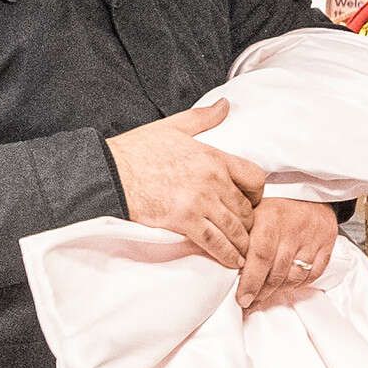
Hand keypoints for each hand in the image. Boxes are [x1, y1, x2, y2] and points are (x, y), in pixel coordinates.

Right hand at [106, 100, 264, 269]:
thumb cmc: (137, 151)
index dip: (257, 193)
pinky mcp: (185, 221)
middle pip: (246, 207)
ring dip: (241, 242)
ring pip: (235, 228)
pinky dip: (227, 254)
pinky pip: (215, 242)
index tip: (251, 201)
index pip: (254, 177)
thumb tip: (225, 105)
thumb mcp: (173, 127)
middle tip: (244, 230)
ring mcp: (200, 201)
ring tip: (242, 251)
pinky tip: (231, 261)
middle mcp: (212, 180)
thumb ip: (203, 118)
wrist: (109, 173)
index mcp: (213, 157)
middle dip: (248, 221)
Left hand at [235, 197, 341, 311]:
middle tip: (249, 302)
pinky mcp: (327, 244)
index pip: (260, 257)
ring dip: (278, 290)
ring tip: (265, 296)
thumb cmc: (276, 205)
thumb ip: (241, 235)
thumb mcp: (253, 211)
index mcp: (271, 219)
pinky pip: (313, 274)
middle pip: (277, 272)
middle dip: (261, 292)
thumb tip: (223, 263)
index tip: (242, 299)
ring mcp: (313, 238)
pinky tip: (286, 285)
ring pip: (295, 276)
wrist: (310, 190)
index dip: (250, 282)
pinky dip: (299, 284)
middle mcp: (293, 229)